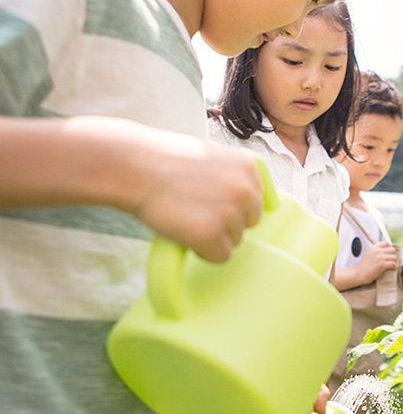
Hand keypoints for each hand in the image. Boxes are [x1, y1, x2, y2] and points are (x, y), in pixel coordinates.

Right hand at [128, 138, 262, 263]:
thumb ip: (231, 177)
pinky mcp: (211, 234)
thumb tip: (241, 202)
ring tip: (185, 217)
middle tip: (195, 211)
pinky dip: (203, 252)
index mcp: (248, 168)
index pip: (255, 201)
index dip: (232, 206)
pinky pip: (220, 257)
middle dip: (226, 223)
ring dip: (212, 237)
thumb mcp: (211, 157)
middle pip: (248, 223)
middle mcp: (245, 190)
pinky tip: (184, 233)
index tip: (212, 204)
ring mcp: (229, 213)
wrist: (135, 168)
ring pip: (234, 241)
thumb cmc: (164, 161)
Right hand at [355, 241, 398, 282]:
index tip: (389, 254)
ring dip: (394, 262)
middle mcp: (377, 251)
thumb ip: (377, 250)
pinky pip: (393, 264)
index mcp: (374, 247)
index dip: (390, 249)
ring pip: (394, 257)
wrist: (359, 274)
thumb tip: (389, 249)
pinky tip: (392, 269)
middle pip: (392, 250)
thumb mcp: (369, 254)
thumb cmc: (365, 266)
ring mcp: (380, 257)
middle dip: (393, 255)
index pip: (387, 243)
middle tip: (391, 261)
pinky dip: (394, 267)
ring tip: (392, 265)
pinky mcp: (382, 265)